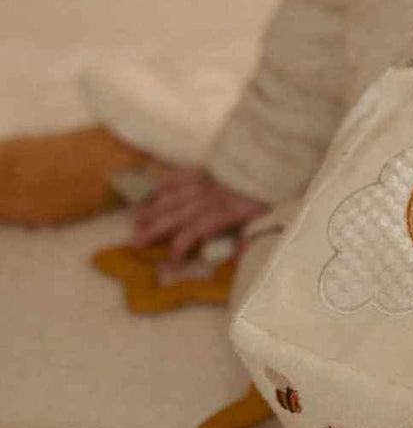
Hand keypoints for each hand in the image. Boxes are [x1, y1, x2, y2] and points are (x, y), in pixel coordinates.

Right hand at [131, 166, 268, 264]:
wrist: (264, 164)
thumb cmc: (262, 196)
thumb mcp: (258, 219)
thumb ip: (247, 237)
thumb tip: (241, 254)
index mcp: (217, 215)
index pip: (190, 235)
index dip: (178, 250)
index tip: (169, 264)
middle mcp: (202, 201)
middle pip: (172, 217)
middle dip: (152, 231)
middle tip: (134, 243)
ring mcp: (198, 184)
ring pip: (168, 198)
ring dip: (150, 209)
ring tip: (134, 221)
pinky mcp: (199, 170)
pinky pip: (176, 176)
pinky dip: (162, 184)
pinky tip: (151, 192)